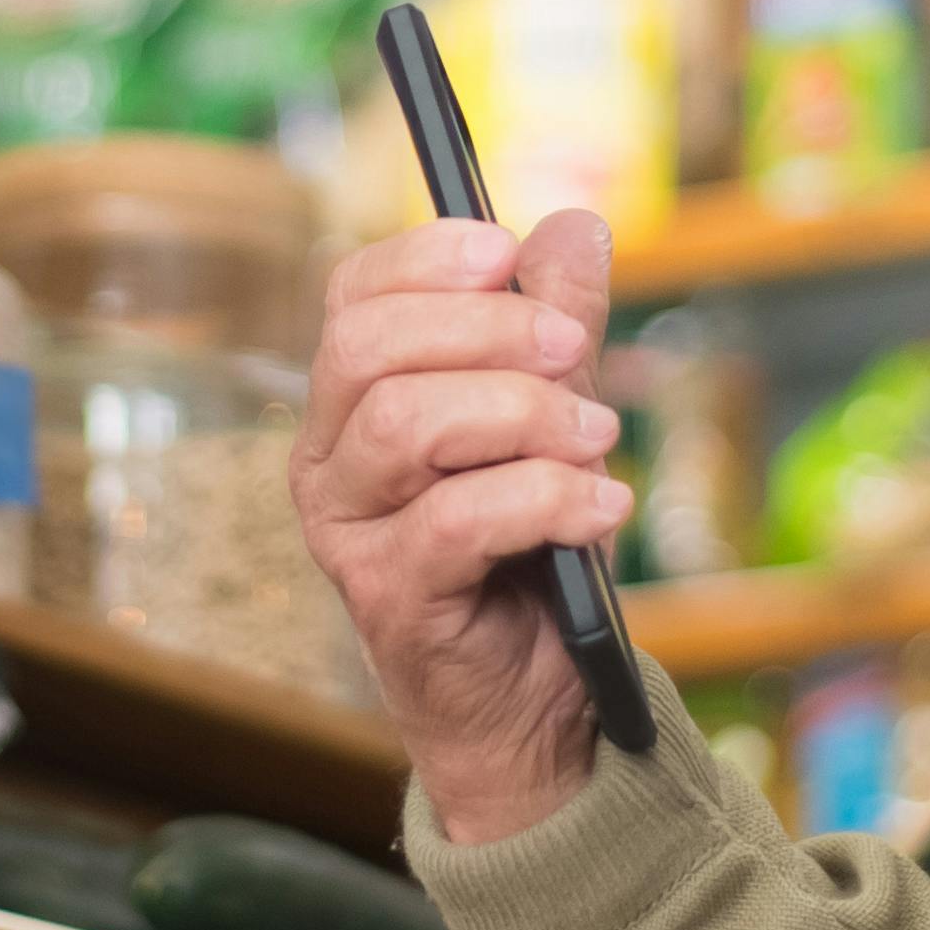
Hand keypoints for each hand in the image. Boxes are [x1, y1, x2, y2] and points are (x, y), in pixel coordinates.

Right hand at [295, 205, 635, 844]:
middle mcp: (328, 462)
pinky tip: (601, 506)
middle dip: (485, 330)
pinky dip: (546, 498)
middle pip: (368, 348)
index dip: (426, 258)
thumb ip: (557, 328)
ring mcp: (347, 533)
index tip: (509, 251)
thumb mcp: (555, 422)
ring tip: (596, 438)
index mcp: (354, 402)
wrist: (534, 703)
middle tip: (575, 351)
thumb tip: (575, 225)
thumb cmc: (532, 556)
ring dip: (521, 414)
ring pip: (405, 423)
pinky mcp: (388, 596)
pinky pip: (458, 518)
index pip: (354, 296)